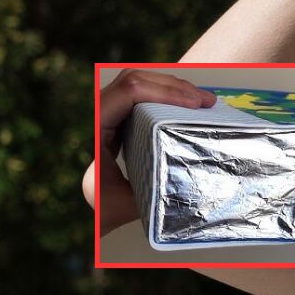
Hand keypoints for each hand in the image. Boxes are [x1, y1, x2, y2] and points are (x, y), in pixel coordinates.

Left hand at [82, 69, 215, 235]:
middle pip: (135, 79)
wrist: (88, 216)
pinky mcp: (116, 117)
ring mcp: (105, 113)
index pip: (128, 91)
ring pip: (138, 82)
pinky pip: (140, 94)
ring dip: (172, 87)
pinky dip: (166, 94)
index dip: (164, 91)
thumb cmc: (105, 210)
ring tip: (202, 100)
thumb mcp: (129, 201)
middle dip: (174, 85)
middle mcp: (97, 115)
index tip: (195, 105)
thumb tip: (194, 163)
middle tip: (206, 100)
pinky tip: (187, 104)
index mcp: (96, 129)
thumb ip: (156, 182)